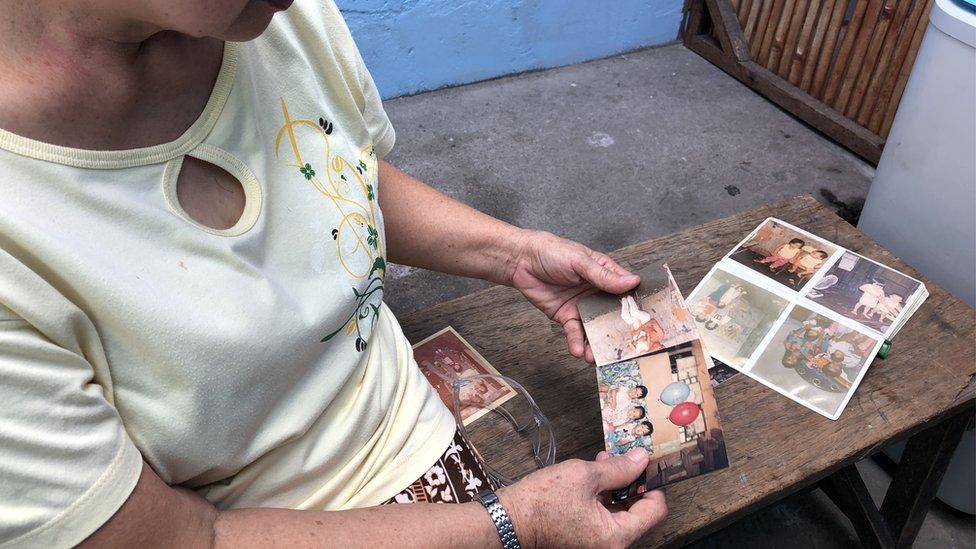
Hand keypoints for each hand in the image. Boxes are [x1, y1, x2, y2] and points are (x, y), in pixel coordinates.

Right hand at [498, 449, 666, 548]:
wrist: (508, 520)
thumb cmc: (541, 502)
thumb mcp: (584, 476)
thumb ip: (618, 469)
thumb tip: (641, 460)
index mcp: (616, 536)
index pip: (655, 511)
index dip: (652, 484)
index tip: (644, 466)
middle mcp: (610, 546)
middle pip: (638, 513)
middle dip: (632, 483)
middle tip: (623, 459)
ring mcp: (597, 545)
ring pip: (620, 514)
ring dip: (616, 488)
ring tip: (603, 463)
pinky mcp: (585, 540)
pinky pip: (604, 519)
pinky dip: (602, 498)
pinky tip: (592, 478)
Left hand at [506, 230, 638, 362]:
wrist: (522, 260)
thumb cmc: (553, 251)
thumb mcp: (581, 261)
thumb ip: (604, 275)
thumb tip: (633, 282)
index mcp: (606, 275)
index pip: (626, 292)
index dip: (636, 307)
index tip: (647, 324)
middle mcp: (597, 293)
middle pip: (613, 316)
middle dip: (618, 333)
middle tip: (626, 349)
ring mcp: (582, 306)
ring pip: (595, 328)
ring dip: (597, 344)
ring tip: (598, 357)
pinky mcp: (566, 316)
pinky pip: (575, 332)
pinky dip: (577, 342)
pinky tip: (578, 351)